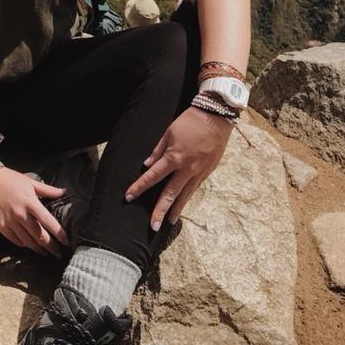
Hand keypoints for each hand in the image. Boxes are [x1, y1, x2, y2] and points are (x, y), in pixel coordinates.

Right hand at [0, 166, 68, 256]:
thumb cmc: (10, 179)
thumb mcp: (30, 182)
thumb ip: (48, 190)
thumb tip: (63, 192)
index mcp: (31, 203)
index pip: (49, 222)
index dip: (59, 233)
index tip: (66, 241)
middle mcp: (22, 215)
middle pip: (40, 236)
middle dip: (51, 247)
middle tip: (59, 253)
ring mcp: (10, 222)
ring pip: (28, 241)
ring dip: (38, 249)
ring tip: (46, 253)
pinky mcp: (1, 226)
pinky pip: (15, 240)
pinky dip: (23, 245)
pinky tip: (29, 246)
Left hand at [125, 106, 232, 230]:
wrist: (215, 117)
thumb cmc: (190, 122)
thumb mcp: (169, 133)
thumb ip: (158, 151)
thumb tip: (147, 165)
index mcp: (174, 157)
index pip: (153, 176)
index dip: (140, 187)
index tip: (129, 196)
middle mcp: (186, 168)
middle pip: (170, 193)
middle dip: (160, 210)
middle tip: (152, 226)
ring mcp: (199, 172)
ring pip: (185, 195)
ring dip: (176, 209)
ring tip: (169, 222)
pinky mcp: (208, 171)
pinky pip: (195, 188)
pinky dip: (188, 197)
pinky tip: (182, 204)